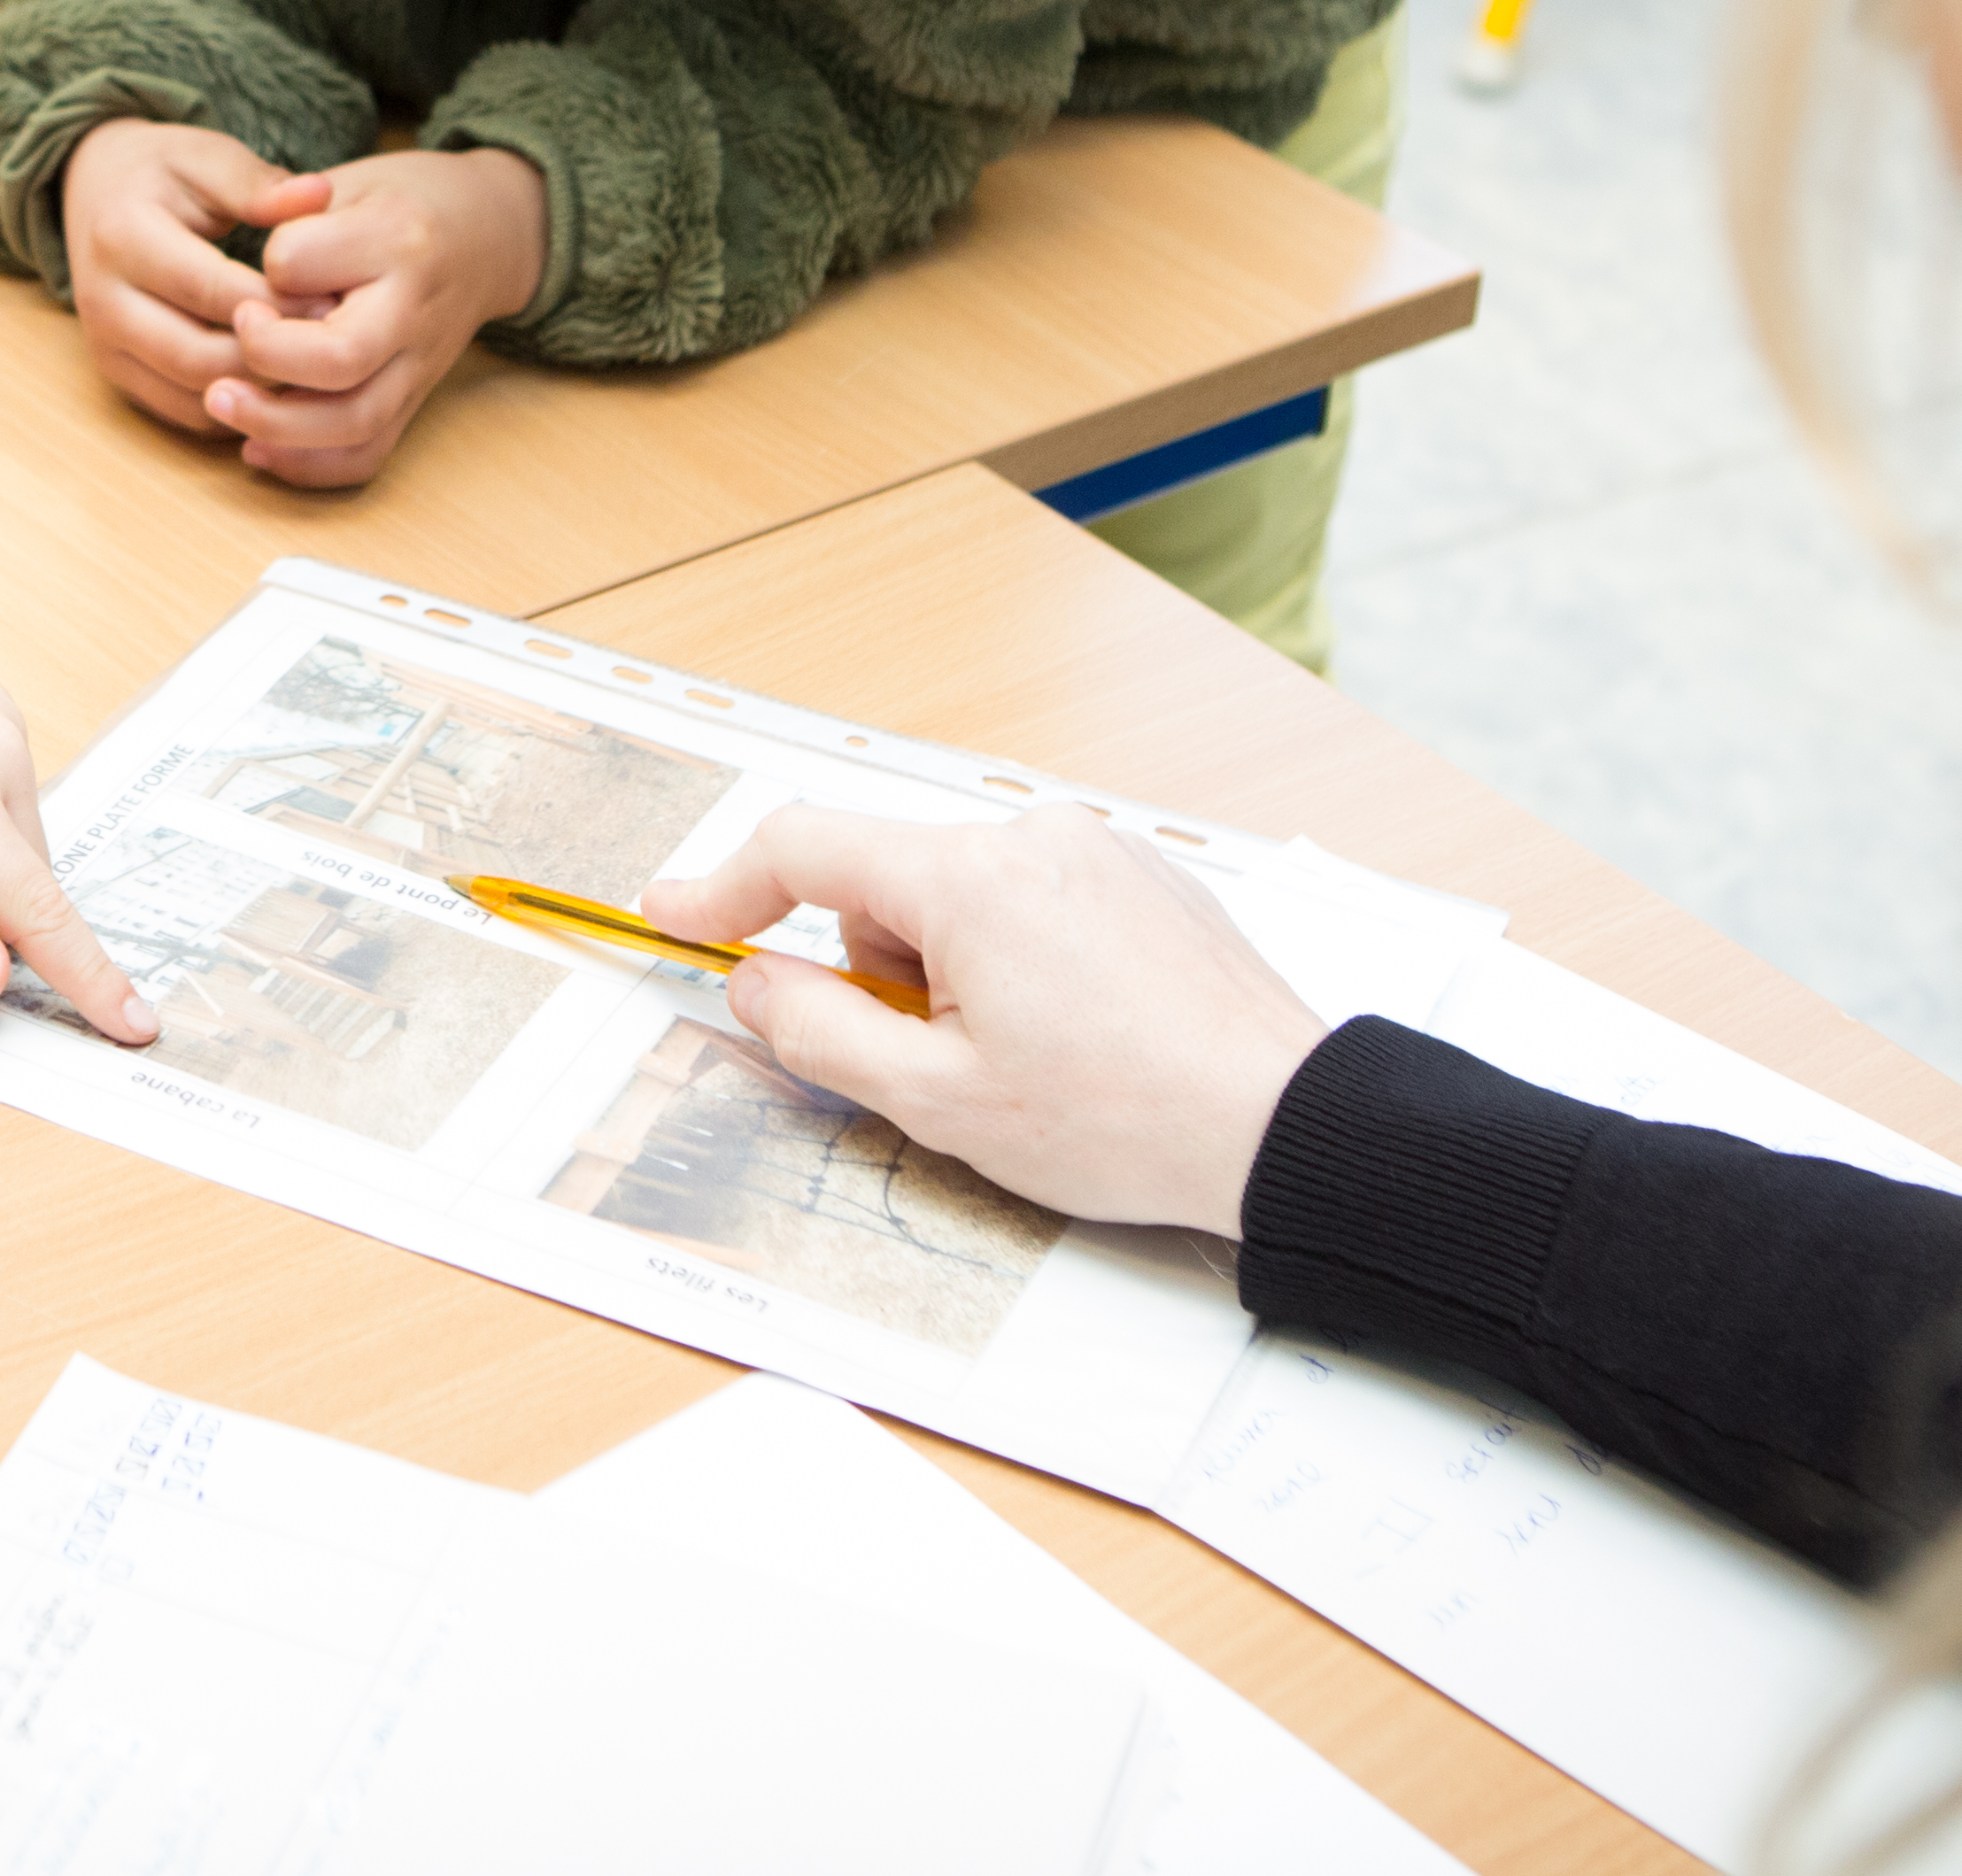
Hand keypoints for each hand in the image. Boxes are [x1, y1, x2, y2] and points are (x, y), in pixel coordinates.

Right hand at [59, 117, 325, 433]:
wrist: (95, 191)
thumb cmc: (162, 172)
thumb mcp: (207, 159)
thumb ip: (260, 184)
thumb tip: (320, 195)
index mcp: (122, 237)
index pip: (211, 291)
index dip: (279, 305)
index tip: (336, 302)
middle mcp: (101, 301)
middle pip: (199, 357)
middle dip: (273, 359)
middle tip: (331, 346)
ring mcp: (104, 345)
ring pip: (194, 395)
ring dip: (260, 391)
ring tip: (313, 365)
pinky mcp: (116, 375)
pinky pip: (185, 413)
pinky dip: (238, 407)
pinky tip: (280, 381)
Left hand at [206, 146, 544, 489]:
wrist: (487, 236)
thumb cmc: (400, 203)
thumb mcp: (346, 184)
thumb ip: (291, 224)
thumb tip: (239, 291)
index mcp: (394, 236)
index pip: (299, 263)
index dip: (263, 269)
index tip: (256, 268)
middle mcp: (413, 307)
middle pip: (340, 357)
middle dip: (265, 356)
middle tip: (229, 334)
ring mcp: (419, 363)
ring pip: (353, 422)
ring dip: (275, 425)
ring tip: (220, 403)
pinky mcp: (414, 401)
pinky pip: (368, 454)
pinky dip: (309, 466)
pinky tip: (258, 448)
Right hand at [645, 801, 1330, 1235]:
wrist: (1285, 1125)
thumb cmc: (1124, 1119)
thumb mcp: (941, 1101)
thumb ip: (823, 1033)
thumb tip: (757, 984)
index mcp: (967, 878)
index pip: (804, 849)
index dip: (725, 886)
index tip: (675, 916)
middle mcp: (1029, 836)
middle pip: (888, 882)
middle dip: (883, 973)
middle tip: (943, 1063)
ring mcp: (1094, 848)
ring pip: (961, 898)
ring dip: (956, 972)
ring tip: (1032, 1059)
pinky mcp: (1142, 876)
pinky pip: (1033, 902)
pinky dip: (1021, 961)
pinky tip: (1080, 1035)